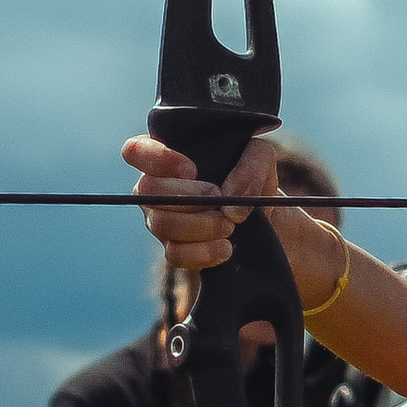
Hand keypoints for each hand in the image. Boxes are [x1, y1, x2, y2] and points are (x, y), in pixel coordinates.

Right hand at [122, 133, 280, 270]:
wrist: (269, 221)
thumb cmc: (254, 180)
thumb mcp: (262, 159)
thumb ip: (251, 165)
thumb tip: (229, 198)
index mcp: (168, 159)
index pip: (136, 151)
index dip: (156, 158)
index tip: (191, 170)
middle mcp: (156, 190)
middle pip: (147, 190)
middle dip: (188, 196)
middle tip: (220, 199)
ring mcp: (161, 222)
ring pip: (160, 224)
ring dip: (200, 225)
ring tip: (230, 225)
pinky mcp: (176, 251)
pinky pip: (175, 255)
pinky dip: (205, 253)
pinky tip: (227, 248)